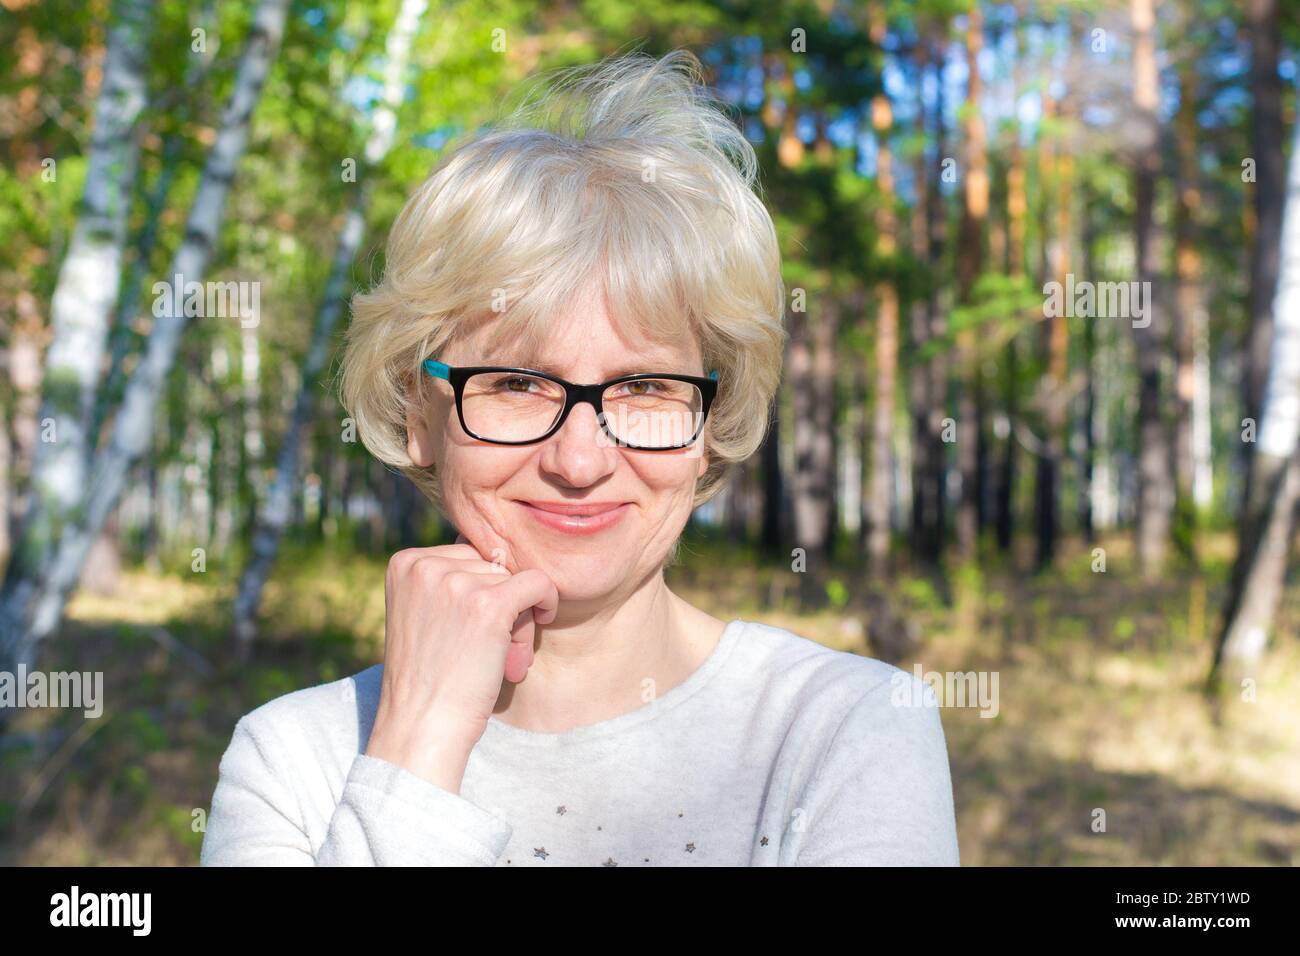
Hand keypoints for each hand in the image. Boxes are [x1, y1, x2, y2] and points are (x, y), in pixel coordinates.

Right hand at [365, 536, 557, 791]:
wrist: (421, 727)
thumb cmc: (429, 679)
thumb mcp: (423, 615)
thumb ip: (448, 580)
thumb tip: (501, 551)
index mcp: (405, 562)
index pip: (467, 555)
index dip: (480, 592)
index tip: (474, 632)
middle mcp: (426, 565)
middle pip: (492, 564)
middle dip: (502, 604)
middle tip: (492, 651)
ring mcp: (456, 583)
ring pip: (515, 579)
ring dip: (518, 618)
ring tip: (502, 659)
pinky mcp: (488, 604)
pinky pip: (538, 583)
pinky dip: (546, 602)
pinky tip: (541, 623)